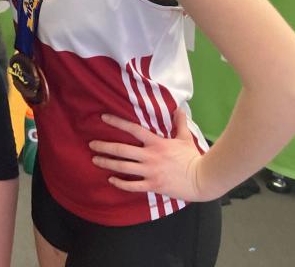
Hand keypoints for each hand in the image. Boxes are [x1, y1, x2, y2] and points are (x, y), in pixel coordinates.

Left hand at [89, 109, 210, 202]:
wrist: (202, 179)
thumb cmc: (193, 158)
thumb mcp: (185, 138)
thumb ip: (179, 123)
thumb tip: (180, 108)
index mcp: (156, 143)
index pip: (133, 129)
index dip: (117, 122)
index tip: (103, 117)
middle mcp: (150, 156)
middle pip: (122, 150)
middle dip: (104, 147)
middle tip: (91, 144)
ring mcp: (150, 172)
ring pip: (123, 167)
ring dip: (107, 163)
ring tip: (95, 160)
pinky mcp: (153, 185)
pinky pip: (132, 186)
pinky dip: (120, 183)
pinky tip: (111, 180)